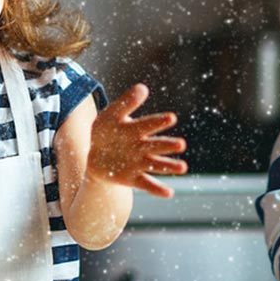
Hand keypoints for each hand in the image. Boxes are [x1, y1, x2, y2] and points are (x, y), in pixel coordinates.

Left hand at [87, 83, 187, 197]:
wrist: (96, 155)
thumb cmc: (107, 131)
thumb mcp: (111, 115)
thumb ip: (125, 102)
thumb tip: (143, 88)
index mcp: (136, 129)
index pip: (148, 124)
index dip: (158, 122)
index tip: (172, 118)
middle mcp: (142, 146)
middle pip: (156, 145)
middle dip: (168, 145)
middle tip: (181, 144)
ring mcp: (139, 163)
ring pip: (156, 164)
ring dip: (169, 166)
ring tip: (183, 167)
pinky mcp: (133, 178)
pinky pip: (147, 184)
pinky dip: (157, 190)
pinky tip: (169, 193)